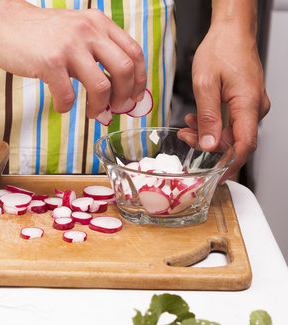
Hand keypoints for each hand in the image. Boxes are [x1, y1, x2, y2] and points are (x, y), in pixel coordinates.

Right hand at [0, 0, 146, 118]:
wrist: (4, 22)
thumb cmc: (39, 32)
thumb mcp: (75, 29)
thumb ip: (95, 48)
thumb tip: (114, 83)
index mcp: (98, 23)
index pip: (133, 52)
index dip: (140, 78)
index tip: (136, 95)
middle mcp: (88, 31)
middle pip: (125, 69)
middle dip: (125, 96)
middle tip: (117, 108)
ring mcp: (69, 46)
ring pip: (101, 86)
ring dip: (99, 107)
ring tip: (92, 113)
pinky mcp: (50, 63)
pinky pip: (67, 95)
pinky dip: (66, 107)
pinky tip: (61, 105)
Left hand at [177, 9, 269, 181]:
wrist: (231, 31)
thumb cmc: (221, 49)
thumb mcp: (205, 84)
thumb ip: (208, 117)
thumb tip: (210, 145)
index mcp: (248, 104)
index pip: (244, 146)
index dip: (229, 165)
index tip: (215, 177)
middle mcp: (255, 107)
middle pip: (235, 141)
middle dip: (209, 146)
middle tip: (186, 139)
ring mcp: (252, 105)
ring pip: (231, 132)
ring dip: (207, 134)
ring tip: (185, 128)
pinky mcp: (245, 102)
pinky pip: (230, 121)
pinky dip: (212, 124)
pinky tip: (195, 119)